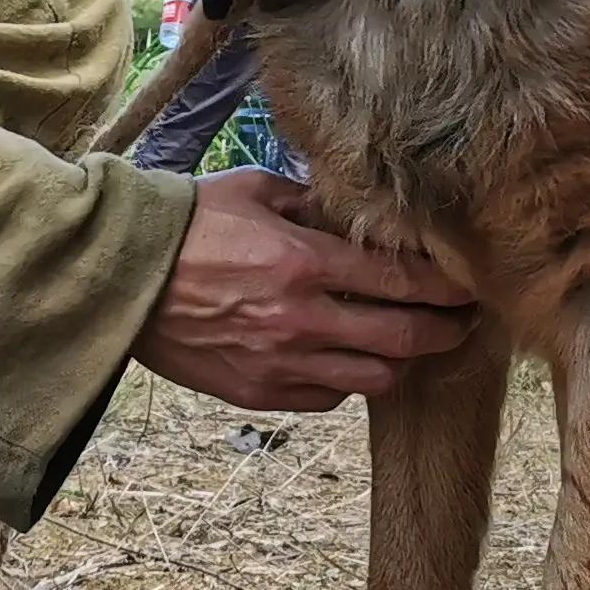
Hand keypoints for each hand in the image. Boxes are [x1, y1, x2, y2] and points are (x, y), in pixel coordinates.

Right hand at [137, 170, 478, 410]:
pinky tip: (347, 359)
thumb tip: (358, 213)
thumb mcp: (254, 191)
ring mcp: (281, 363)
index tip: (470, 285)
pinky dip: (347, 381)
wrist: (119, 277)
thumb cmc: (187, 224)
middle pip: (404, 339)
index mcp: (304, 262)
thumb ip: (313, 203)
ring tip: (408, 344)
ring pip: (374, 379)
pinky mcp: (258, 393)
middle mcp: (302, 320)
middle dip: (445, 332)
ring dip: (400, 362)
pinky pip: (327, 398)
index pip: (403, 282)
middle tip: (463, 324)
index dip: (447, 287)